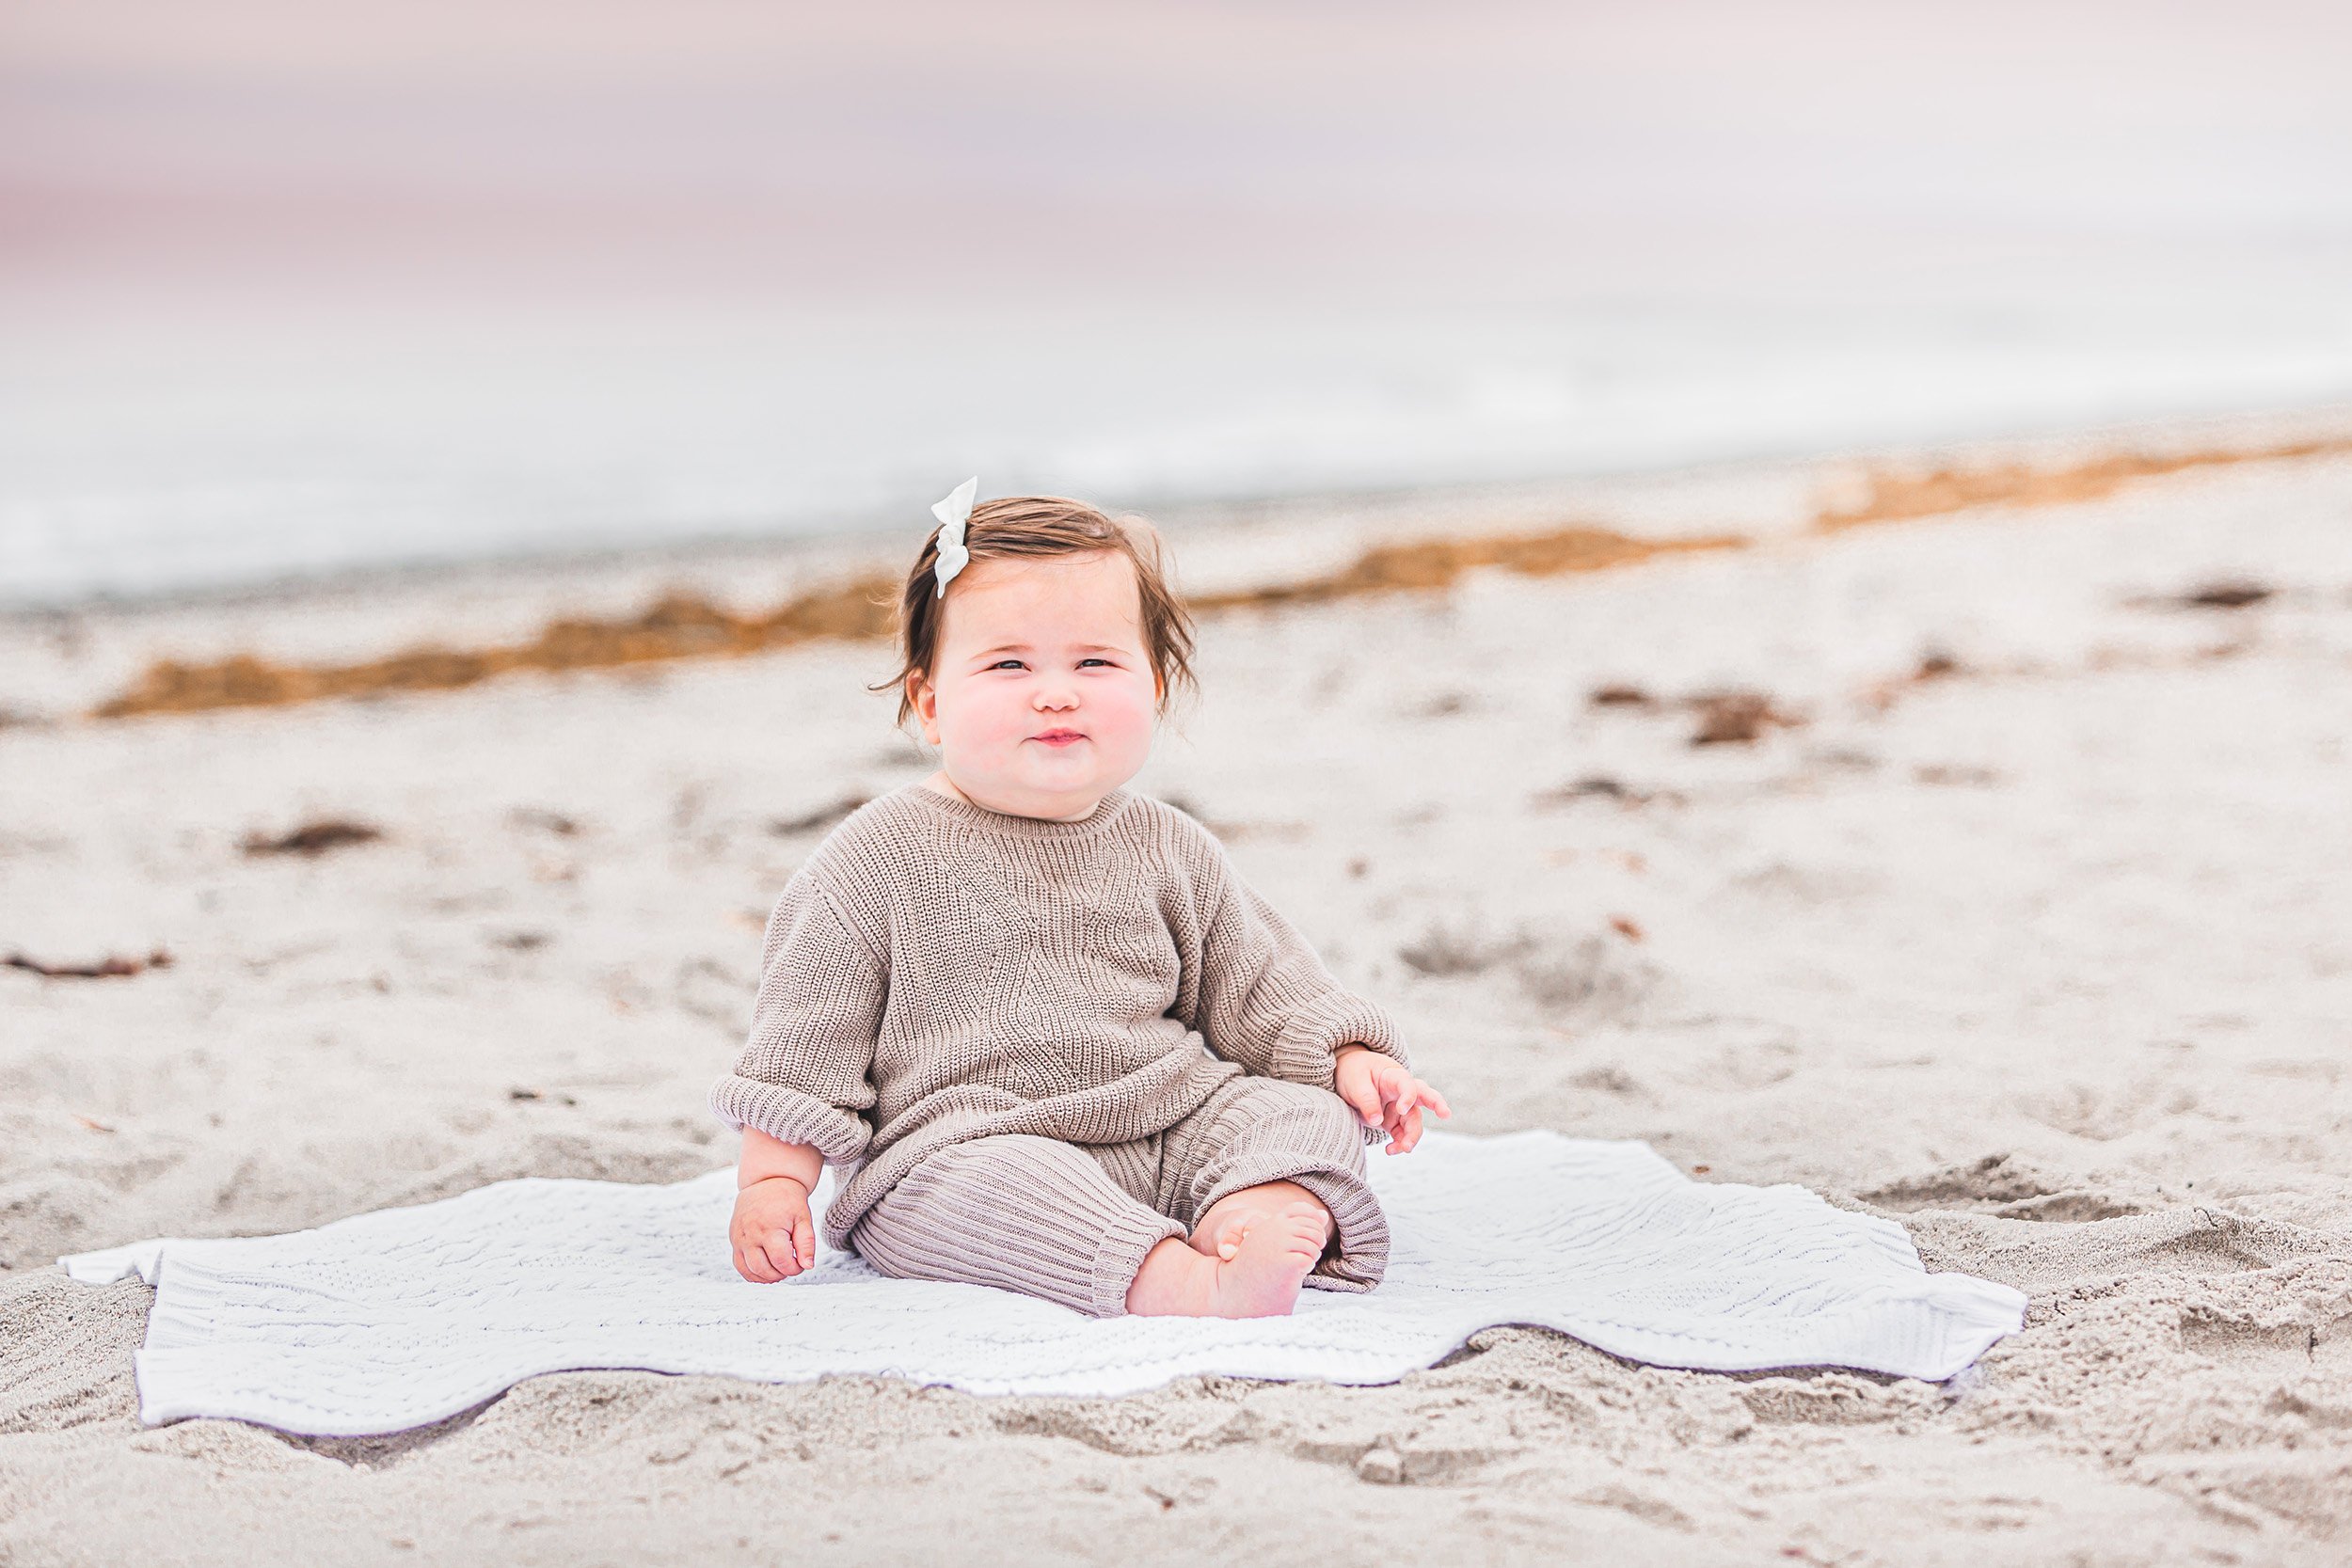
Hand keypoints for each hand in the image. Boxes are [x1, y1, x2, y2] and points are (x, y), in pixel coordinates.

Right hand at [732, 1174, 816, 1281]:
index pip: (781, 1262)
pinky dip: (752, 1273)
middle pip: (764, 1269)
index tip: (801, 1263)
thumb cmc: (788, 1200)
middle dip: (781, 1274)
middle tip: (791, 1266)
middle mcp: (750, 1235)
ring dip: (766, 1277)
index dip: (794, 1269)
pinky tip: (766, 1270)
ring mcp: (739, 1238)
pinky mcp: (734, 1240)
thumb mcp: (803, 1218)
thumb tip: (808, 1266)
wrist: (767, 1182)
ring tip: (779, 1269)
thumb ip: (807, 1243)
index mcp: (770, 1228)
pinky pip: (739, 1265)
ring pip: (749, 1271)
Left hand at [1333, 1045, 1451, 1154]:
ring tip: (1404, 1148)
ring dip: (1411, 1136)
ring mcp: (1399, 1107)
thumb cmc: (1353, 1072)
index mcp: (1393, 1076)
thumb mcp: (1354, 1082)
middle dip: (1437, 1105)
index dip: (1408, 1096)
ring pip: (1413, 1122)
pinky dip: (1399, 1144)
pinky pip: (1402, 1134)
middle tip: (1446, 1114)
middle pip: (1424, 1097)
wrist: (1346, 1076)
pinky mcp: (1393, 1121)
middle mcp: (1401, 1091)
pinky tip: (1390, 1150)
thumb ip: (1366, 1100)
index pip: (1407, 1084)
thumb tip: (1378, 1121)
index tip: (1401, 1109)